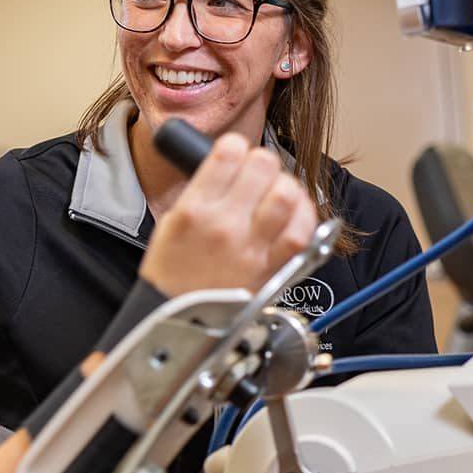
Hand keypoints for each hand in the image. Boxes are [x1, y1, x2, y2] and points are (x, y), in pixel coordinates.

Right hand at [140, 133, 316, 296]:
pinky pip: (302, 231)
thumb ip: (202, 193)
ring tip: (276, 194)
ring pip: (288, 193)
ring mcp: (252, 248)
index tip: (233, 156)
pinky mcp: (273, 268)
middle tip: (257, 175)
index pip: (229, 152)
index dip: (234, 148)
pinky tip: (293, 216)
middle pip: (264, 165)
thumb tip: (231, 170)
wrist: (179, 324)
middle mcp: (225, 226)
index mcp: (194, 211)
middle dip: (261, 163)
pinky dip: (303, 216)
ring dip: (285, 186)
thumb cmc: (172, 278)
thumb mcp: (170, 224)